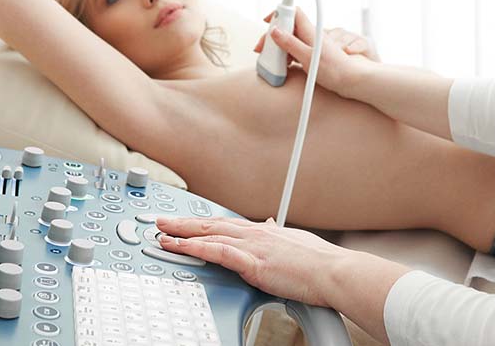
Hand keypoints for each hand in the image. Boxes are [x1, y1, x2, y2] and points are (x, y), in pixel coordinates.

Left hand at [154, 216, 347, 306]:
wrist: (333, 271)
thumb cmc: (320, 262)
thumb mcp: (296, 242)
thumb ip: (280, 234)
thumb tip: (273, 224)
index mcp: (264, 231)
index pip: (225, 224)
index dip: (203, 223)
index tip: (186, 223)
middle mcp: (254, 234)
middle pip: (210, 225)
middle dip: (183, 224)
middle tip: (161, 222)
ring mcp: (252, 246)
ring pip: (208, 236)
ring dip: (182, 235)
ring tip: (161, 235)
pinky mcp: (252, 263)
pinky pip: (217, 253)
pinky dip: (195, 249)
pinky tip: (180, 247)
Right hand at [255, 11, 377, 99]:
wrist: (352, 81)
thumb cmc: (334, 70)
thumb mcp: (307, 57)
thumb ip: (291, 43)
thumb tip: (275, 31)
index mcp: (310, 31)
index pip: (292, 11)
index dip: (279, 13)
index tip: (266, 21)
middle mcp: (311, 35)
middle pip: (287, 26)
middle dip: (273, 34)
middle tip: (263, 47)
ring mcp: (312, 44)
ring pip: (290, 39)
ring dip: (279, 46)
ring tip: (272, 60)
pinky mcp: (313, 54)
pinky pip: (295, 49)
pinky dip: (286, 54)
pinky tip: (283, 65)